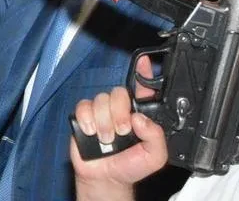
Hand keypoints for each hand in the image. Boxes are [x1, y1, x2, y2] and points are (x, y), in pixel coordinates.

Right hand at [70, 59, 166, 194]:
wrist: (106, 178)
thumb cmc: (130, 166)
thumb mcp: (155, 156)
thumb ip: (156, 136)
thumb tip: (138, 119)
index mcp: (139, 114)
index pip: (143, 88)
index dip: (144, 73)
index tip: (145, 61)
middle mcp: (120, 109)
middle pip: (118, 93)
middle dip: (120, 113)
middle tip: (122, 131)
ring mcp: (101, 111)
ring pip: (101, 99)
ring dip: (104, 122)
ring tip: (107, 139)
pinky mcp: (83, 116)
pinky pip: (83, 106)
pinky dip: (87, 119)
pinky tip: (91, 131)